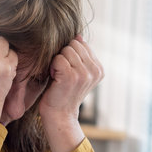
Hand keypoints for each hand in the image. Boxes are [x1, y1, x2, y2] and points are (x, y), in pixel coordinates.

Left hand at [39, 35, 103, 151]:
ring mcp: (84, 73)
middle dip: (64, 56)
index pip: (82, 44)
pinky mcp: (72, 76)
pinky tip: (55, 78)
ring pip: (66, 50)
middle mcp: (95, 70)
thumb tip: (78, 36)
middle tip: (62, 73)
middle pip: (74, 44)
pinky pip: (58, 58)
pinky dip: (53, 67)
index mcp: (99, 69)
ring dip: (57, 61)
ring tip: (59, 76)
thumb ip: (81, 55)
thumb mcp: (77, 73)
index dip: (70, 55)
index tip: (68, 71)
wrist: (59, 115)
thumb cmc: (64, 92)